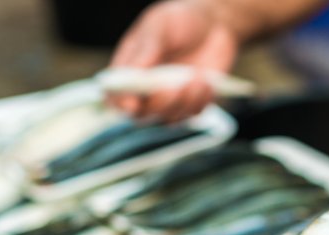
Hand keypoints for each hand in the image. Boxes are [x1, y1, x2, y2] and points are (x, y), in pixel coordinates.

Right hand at [109, 0, 237, 122]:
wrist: (213, 24)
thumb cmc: (179, 22)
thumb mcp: (158, 28)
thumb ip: (146, 52)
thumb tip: (133, 75)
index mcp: (128, 70)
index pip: (115, 96)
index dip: (121, 104)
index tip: (133, 104)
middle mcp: (145, 90)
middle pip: (142, 114)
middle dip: (159, 104)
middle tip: (175, 88)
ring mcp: (169, 100)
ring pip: (170, 118)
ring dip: (184, 102)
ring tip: (197, 77)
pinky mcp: (192, 104)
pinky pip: (193, 114)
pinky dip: (200, 101)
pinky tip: (207, 81)